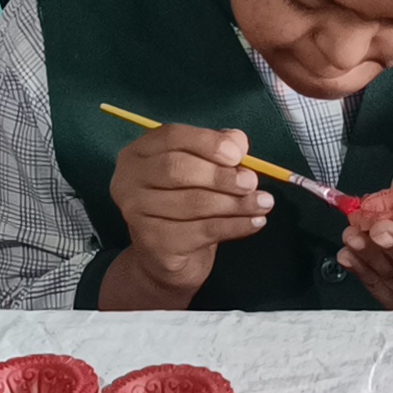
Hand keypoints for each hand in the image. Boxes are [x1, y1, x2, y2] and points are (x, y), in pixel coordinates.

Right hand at [109, 124, 272, 298]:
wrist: (165, 255)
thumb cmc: (184, 202)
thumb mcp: (200, 170)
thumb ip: (218, 149)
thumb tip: (238, 142)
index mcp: (139, 152)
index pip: (171, 137)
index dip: (207, 142)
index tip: (238, 153)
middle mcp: (128, 180)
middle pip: (177, 169)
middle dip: (220, 175)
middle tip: (252, 182)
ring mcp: (136, 213)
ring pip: (192, 203)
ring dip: (235, 203)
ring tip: (263, 203)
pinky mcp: (154, 242)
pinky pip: (202, 231)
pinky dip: (234, 226)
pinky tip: (255, 222)